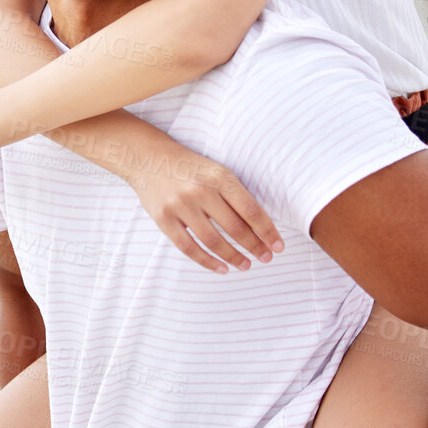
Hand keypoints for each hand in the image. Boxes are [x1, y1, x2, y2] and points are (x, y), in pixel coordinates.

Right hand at [130, 141, 281, 273]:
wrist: (148, 158)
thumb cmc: (190, 167)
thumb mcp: (216, 171)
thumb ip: (234, 195)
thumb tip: (260, 227)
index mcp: (219, 177)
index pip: (250, 210)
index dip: (267, 231)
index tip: (278, 246)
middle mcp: (201, 191)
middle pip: (235, 228)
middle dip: (255, 246)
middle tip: (266, 258)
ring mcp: (180, 206)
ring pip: (213, 240)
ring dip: (233, 257)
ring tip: (246, 265)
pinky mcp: (164, 218)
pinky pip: (188, 247)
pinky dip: (207, 261)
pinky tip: (221, 268)